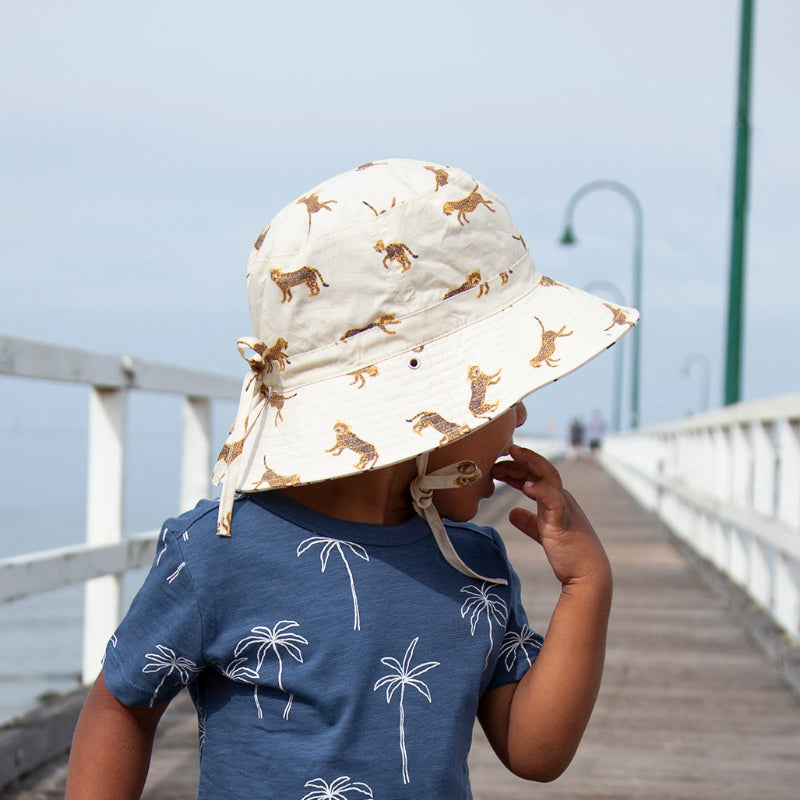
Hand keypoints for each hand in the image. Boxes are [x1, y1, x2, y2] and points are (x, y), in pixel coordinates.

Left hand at [490, 445, 609, 586]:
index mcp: (555, 499)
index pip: (534, 476)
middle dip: (519, 461)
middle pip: (540, 470)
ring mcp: (564, 507)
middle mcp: (561, 498)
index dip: (515, 469)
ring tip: (512, 455)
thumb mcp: (543, 533)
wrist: (587, 574)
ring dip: (530, 464)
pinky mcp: (564, 522)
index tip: (496, 467)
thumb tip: (512, 513)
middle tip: (496, 458)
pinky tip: (526, 486)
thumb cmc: (568, 553)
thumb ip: (529, 522)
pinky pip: (554, 501)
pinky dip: (541, 490)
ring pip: (548, 476)